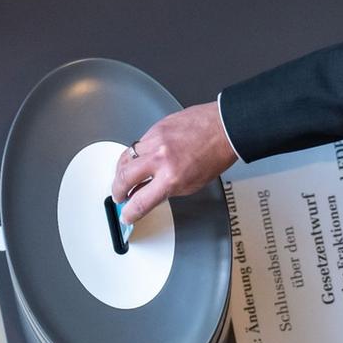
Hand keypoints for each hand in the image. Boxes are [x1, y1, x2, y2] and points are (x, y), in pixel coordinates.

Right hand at [112, 100, 237, 223]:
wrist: (224, 128)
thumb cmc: (215, 155)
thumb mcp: (192, 184)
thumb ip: (167, 191)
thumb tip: (148, 195)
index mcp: (171, 177)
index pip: (141, 201)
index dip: (130, 213)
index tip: (126, 215)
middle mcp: (160, 158)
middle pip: (124, 178)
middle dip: (118, 191)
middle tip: (119, 195)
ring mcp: (155, 140)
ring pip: (125, 158)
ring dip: (121, 172)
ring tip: (124, 178)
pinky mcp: (155, 127)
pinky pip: (137, 144)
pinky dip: (134, 155)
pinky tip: (138, 159)